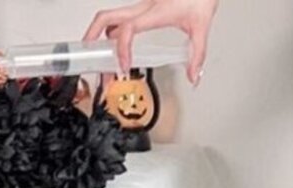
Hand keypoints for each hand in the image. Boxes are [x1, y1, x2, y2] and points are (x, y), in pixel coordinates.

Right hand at [84, 0, 219, 84]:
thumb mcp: (201, 28)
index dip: (122, 48)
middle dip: (94, 38)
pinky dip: (112, 31)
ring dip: (100, 34)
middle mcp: (143, 7)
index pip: (129, 29)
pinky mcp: (144, 7)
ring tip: (99, 55)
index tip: (124, 66)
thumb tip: (194, 77)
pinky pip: (121, 18)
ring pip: (111, 16)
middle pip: (107, 18)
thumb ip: (197, 55)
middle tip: (91, 58)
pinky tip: (114, 45)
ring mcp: (141, 6)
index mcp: (155, 13)